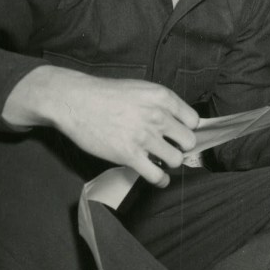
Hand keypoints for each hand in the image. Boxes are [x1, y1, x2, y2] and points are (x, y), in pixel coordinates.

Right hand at [3, 66, 198, 185]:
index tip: (180, 133)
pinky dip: (160, 180)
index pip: (193, 120)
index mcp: (162, 97)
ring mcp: (144, 137)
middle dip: (181, 146)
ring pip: (175, 160)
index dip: (187, 128)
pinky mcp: (129, 155)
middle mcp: (158, 116)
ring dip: (170, 162)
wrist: (75, 101)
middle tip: (170, 146)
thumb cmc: (106, 94)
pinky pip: (156, 176)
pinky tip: (159, 178)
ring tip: (161, 160)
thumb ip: (161, 103)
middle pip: (189, 141)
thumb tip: (178, 120)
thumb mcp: (141, 89)